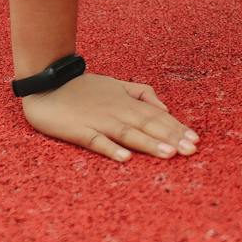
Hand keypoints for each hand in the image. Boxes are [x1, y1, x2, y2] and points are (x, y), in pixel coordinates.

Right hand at [19, 73, 198, 161]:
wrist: (46, 82)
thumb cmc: (82, 88)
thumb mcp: (116, 84)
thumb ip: (142, 93)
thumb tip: (166, 107)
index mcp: (126, 102)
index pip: (156, 116)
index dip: (176, 128)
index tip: (195, 140)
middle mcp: (116, 111)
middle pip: (147, 125)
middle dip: (171, 138)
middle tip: (191, 150)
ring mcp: (98, 121)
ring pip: (128, 134)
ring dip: (149, 143)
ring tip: (168, 154)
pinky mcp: (78, 130)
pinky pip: (96, 141)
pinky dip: (110, 149)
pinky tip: (124, 158)